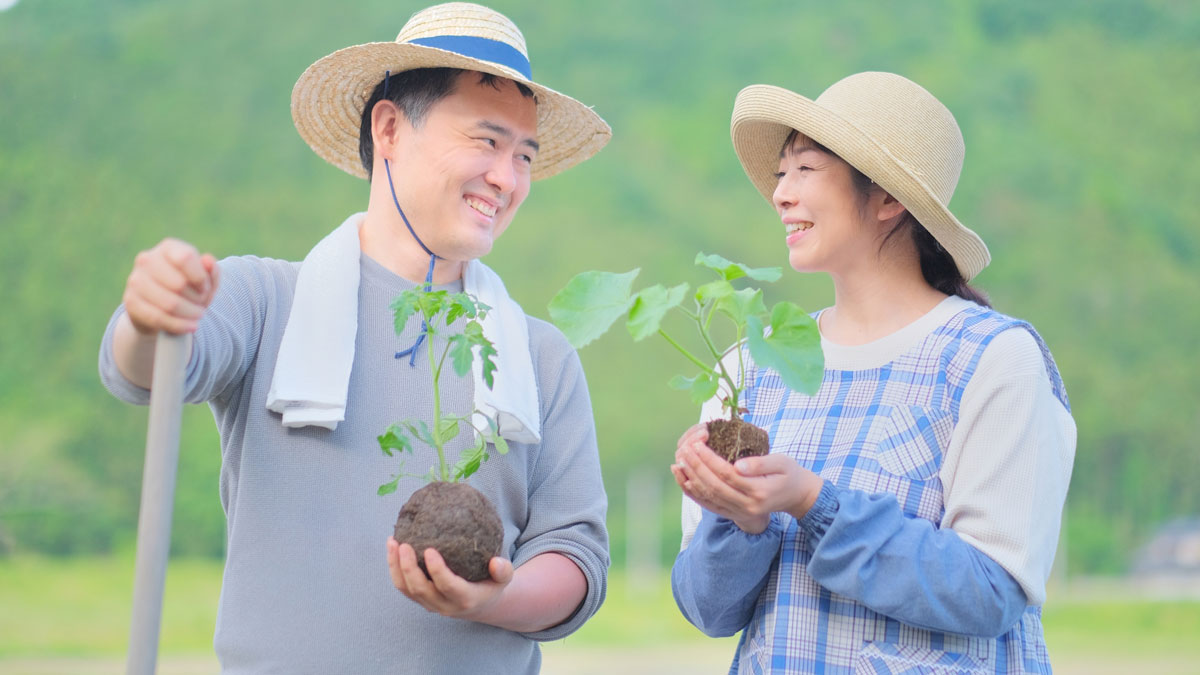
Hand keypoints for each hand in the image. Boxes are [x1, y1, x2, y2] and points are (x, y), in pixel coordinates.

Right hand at [122, 238, 219, 334]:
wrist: (162, 308)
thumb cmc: (188, 289)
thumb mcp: (205, 280)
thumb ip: (212, 271)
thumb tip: (207, 260)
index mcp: (168, 248)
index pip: (185, 258)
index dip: (200, 278)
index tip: (205, 289)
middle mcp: (147, 259)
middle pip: (179, 284)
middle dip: (197, 300)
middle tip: (201, 305)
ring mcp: (135, 280)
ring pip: (169, 304)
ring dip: (190, 314)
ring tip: (197, 316)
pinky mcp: (130, 302)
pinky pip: (158, 318)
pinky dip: (179, 325)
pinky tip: (189, 326)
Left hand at [386, 538, 513, 620]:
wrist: (480, 605)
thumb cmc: (491, 585)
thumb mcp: (504, 579)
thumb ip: (503, 571)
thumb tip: (496, 562)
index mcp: (465, 599)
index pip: (447, 586)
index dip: (436, 570)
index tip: (429, 550)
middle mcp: (444, 605)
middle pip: (420, 590)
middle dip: (408, 568)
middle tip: (404, 544)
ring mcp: (430, 604)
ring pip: (406, 589)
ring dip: (396, 566)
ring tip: (393, 542)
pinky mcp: (420, 600)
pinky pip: (403, 587)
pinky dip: (394, 568)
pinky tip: (393, 547)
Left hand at [671, 423, 822, 532]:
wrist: (796, 496)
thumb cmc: (789, 474)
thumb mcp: (782, 462)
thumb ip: (760, 463)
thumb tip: (737, 465)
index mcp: (759, 491)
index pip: (728, 475)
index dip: (710, 460)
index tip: (697, 444)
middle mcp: (748, 505)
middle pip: (715, 486)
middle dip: (697, 467)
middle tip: (685, 449)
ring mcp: (740, 512)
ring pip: (710, 497)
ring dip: (692, 479)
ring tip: (680, 461)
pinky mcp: (734, 514)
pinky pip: (710, 506)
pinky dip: (694, 494)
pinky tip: (683, 480)